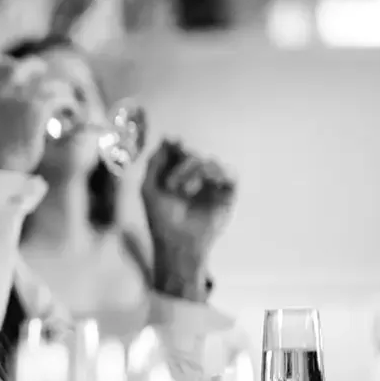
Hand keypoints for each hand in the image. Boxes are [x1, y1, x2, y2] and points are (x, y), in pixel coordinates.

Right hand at [0, 55, 74, 173]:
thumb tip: (16, 98)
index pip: (4, 66)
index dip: (21, 67)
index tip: (33, 76)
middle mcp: (3, 90)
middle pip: (30, 65)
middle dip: (45, 73)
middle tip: (52, 86)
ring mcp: (20, 97)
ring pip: (52, 82)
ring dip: (63, 93)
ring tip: (67, 105)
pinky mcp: (37, 108)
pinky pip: (61, 97)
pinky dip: (70, 105)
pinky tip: (71, 113)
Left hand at [141, 140, 236, 300]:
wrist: (177, 244)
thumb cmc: (160, 219)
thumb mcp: (149, 188)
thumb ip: (155, 162)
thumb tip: (168, 136)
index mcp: (176, 175)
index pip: (180, 152)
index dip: (177, 146)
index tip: (174, 142)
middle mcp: (195, 178)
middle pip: (195, 155)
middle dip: (182, 165)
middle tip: (171, 184)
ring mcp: (211, 186)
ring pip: (212, 162)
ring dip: (196, 171)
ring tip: (184, 190)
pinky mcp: (227, 196)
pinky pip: (230, 174)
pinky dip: (220, 173)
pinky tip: (208, 181)